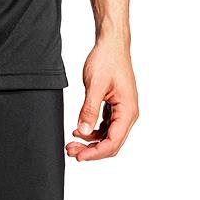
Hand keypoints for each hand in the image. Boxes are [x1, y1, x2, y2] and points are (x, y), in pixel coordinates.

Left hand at [67, 37, 138, 160]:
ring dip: (91, 142)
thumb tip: (83, 131)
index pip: (113, 142)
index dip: (95, 153)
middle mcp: (128, 114)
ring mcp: (123, 110)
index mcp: (128, 111)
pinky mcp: (115, 106)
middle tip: (71, 150)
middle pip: (111, 142)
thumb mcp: (94, 84)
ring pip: (108, 135)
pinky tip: (80, 130)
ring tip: (72, 143)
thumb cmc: (107, 59)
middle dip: (91, 150)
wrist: (111, 43)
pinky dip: (93, 131)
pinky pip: (106, 126)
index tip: (79, 156)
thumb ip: (89, 109)